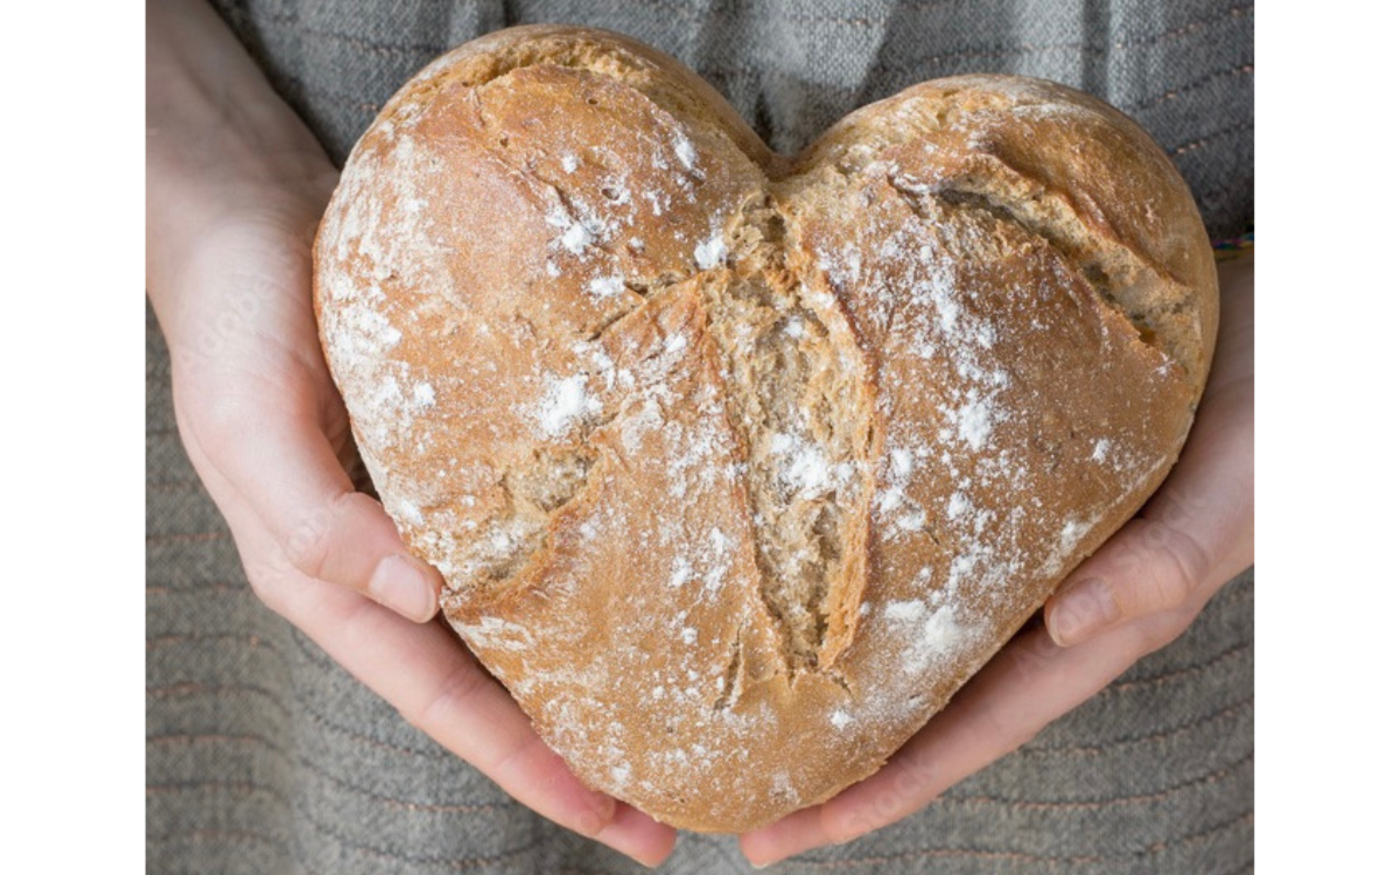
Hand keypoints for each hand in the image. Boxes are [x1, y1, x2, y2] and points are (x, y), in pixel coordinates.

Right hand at [146, 1, 674, 864]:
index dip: (524, 765)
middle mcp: (389, 568)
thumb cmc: (237, 326)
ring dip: (586, 681)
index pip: (442, 700)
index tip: (610, 816)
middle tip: (666, 809)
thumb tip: (421, 599)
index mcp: (331, 584)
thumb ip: (315, 523)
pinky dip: (581, 579)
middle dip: (573, 755)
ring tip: (672, 724)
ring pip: (517, 625)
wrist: (252, 225)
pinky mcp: (464, 463)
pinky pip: (528, 539)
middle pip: (490, 685)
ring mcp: (431, 518)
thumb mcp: (248, 427)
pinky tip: (641, 588)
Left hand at [741, 253, 1253, 865]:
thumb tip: (1067, 624)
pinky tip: (797, 552)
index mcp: (1093, 629)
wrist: (1278, 328)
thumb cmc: (1271, 424)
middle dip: (830, 749)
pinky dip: (856, 557)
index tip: (788, 830)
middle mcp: (1041, 600)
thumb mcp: (1232, 503)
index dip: (879, 788)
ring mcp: (1017, 546)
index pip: (967, 731)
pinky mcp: (1001, 482)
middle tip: (729, 782)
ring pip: (909, 623)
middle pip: (919, 696)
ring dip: (830, 661)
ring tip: (740, 688)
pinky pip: (917, 535)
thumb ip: (1164, 565)